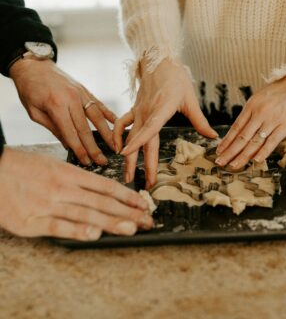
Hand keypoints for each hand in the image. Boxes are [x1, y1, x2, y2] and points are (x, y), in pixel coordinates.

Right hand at [0, 147, 152, 239]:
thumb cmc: (23, 167)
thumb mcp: (53, 165)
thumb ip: (76, 178)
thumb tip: (99, 190)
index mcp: (69, 173)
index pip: (105, 186)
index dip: (127, 196)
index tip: (142, 203)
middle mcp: (63, 188)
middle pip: (102, 201)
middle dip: (128, 211)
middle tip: (147, 219)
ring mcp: (49, 204)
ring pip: (86, 213)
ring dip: (111, 222)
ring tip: (132, 227)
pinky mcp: (31, 220)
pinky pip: (58, 226)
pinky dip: (77, 230)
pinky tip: (94, 235)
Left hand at [10, 59, 115, 165]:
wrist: (34, 65)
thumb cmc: (30, 89)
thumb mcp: (34, 112)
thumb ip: (53, 128)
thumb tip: (68, 144)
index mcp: (56, 105)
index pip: (71, 133)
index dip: (79, 149)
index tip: (86, 161)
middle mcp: (71, 99)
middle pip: (86, 128)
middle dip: (94, 147)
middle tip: (103, 161)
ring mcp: (80, 93)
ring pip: (97, 117)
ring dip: (107, 133)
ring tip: (115, 146)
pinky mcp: (85, 90)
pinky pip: (99, 104)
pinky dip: (109, 114)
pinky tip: (117, 124)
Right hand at [113, 58, 217, 187]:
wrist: (158, 60)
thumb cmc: (176, 78)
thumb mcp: (190, 99)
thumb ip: (200, 120)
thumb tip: (213, 137)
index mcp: (162, 109)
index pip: (149, 128)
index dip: (138, 142)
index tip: (127, 154)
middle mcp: (147, 112)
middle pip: (140, 140)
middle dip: (139, 163)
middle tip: (139, 183)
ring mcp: (138, 111)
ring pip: (129, 136)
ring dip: (127, 155)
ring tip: (127, 173)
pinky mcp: (135, 109)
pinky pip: (122, 124)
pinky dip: (117, 136)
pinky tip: (117, 148)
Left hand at [215, 71, 285, 169]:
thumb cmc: (280, 89)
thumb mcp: (260, 97)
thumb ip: (250, 113)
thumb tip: (241, 129)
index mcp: (251, 106)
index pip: (235, 128)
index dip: (226, 142)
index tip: (218, 151)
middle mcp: (259, 114)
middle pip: (241, 138)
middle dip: (229, 152)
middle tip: (219, 162)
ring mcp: (273, 120)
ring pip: (254, 142)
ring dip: (242, 156)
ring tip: (233, 166)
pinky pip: (273, 141)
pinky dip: (263, 152)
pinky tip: (255, 161)